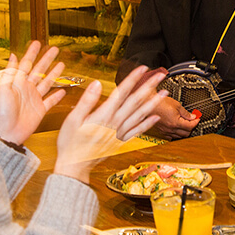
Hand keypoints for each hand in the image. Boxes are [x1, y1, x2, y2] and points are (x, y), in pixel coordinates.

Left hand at [0, 41, 65, 145]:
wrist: (8, 133)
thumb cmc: (2, 113)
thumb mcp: (3, 89)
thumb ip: (9, 72)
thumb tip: (12, 55)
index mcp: (18, 83)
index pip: (26, 64)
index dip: (32, 53)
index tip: (37, 43)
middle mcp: (27, 89)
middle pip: (40, 70)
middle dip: (47, 59)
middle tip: (54, 49)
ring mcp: (35, 99)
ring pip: (47, 83)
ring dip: (54, 73)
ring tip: (61, 64)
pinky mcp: (40, 110)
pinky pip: (51, 101)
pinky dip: (57, 96)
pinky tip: (62, 90)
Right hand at [54, 66, 167, 181]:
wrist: (74, 166)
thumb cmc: (70, 143)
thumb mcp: (73, 119)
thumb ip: (87, 101)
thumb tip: (96, 83)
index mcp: (103, 115)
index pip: (121, 92)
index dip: (133, 79)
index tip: (142, 68)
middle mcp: (114, 123)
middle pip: (135, 101)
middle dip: (148, 86)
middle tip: (160, 75)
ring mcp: (119, 133)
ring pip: (140, 115)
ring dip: (153, 103)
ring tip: (164, 93)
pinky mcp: (119, 141)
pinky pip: (137, 131)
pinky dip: (147, 124)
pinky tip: (155, 117)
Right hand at [147, 96, 200, 139]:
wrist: (148, 103)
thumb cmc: (160, 102)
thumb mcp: (176, 105)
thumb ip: (185, 113)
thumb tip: (192, 116)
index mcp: (175, 123)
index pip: (190, 126)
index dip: (196, 122)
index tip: (197, 118)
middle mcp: (170, 129)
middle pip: (186, 133)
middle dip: (191, 127)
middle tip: (193, 121)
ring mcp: (165, 131)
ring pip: (179, 136)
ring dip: (184, 131)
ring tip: (185, 124)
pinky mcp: (161, 131)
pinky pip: (171, 137)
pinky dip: (176, 134)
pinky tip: (177, 129)